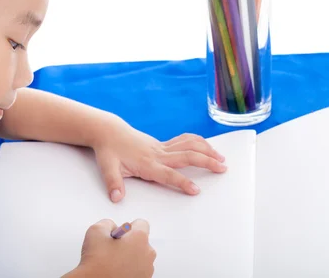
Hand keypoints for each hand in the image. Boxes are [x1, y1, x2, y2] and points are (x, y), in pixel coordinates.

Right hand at [63, 219, 155, 277]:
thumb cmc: (98, 262)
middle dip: (128, 243)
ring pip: (139, 257)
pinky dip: (128, 270)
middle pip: (141, 242)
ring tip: (112, 262)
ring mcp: (147, 270)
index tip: (119, 233)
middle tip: (112, 249)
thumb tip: (112, 228)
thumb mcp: (96, 231)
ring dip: (128, 258)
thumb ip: (107, 223)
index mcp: (139, 238)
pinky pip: (137, 271)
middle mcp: (147, 254)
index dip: (127, 227)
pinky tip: (115, 272)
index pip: (141, 224)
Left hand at [93, 122, 226, 201]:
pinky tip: (208, 148)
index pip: (168, 174)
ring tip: (221, 159)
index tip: (195, 190)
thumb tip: (116, 197)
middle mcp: (157, 154)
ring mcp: (161, 147)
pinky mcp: (162, 144)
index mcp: (147, 163)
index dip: (182, 182)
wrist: (109, 131)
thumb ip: (113, 183)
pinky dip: (198, 142)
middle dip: (206, 162)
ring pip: (189, 145)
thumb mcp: (106, 167)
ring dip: (206, 150)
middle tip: (222, 169)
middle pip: (187, 156)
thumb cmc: (109, 150)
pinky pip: (184, 140)